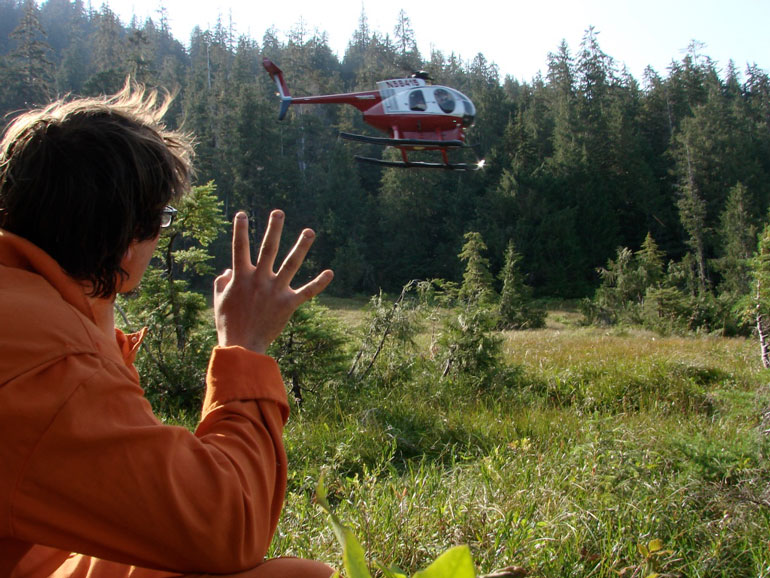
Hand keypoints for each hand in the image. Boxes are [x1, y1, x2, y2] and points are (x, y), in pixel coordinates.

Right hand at [213, 210, 333, 353]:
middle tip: (279, 212)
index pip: (239, 248)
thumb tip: (227, 270)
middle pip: (268, 249)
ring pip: (291, 264)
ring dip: (301, 246)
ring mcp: (275, 291)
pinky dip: (319, 283)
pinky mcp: (288, 304)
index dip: (240, 230)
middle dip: (274, 229)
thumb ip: (222, 282)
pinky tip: (330, 272)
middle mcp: (259, 280)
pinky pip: (306, 292)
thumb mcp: (219, 300)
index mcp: (241, 277)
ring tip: (309, 231)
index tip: (243, 214)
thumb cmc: (228, 324)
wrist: (241, 347)